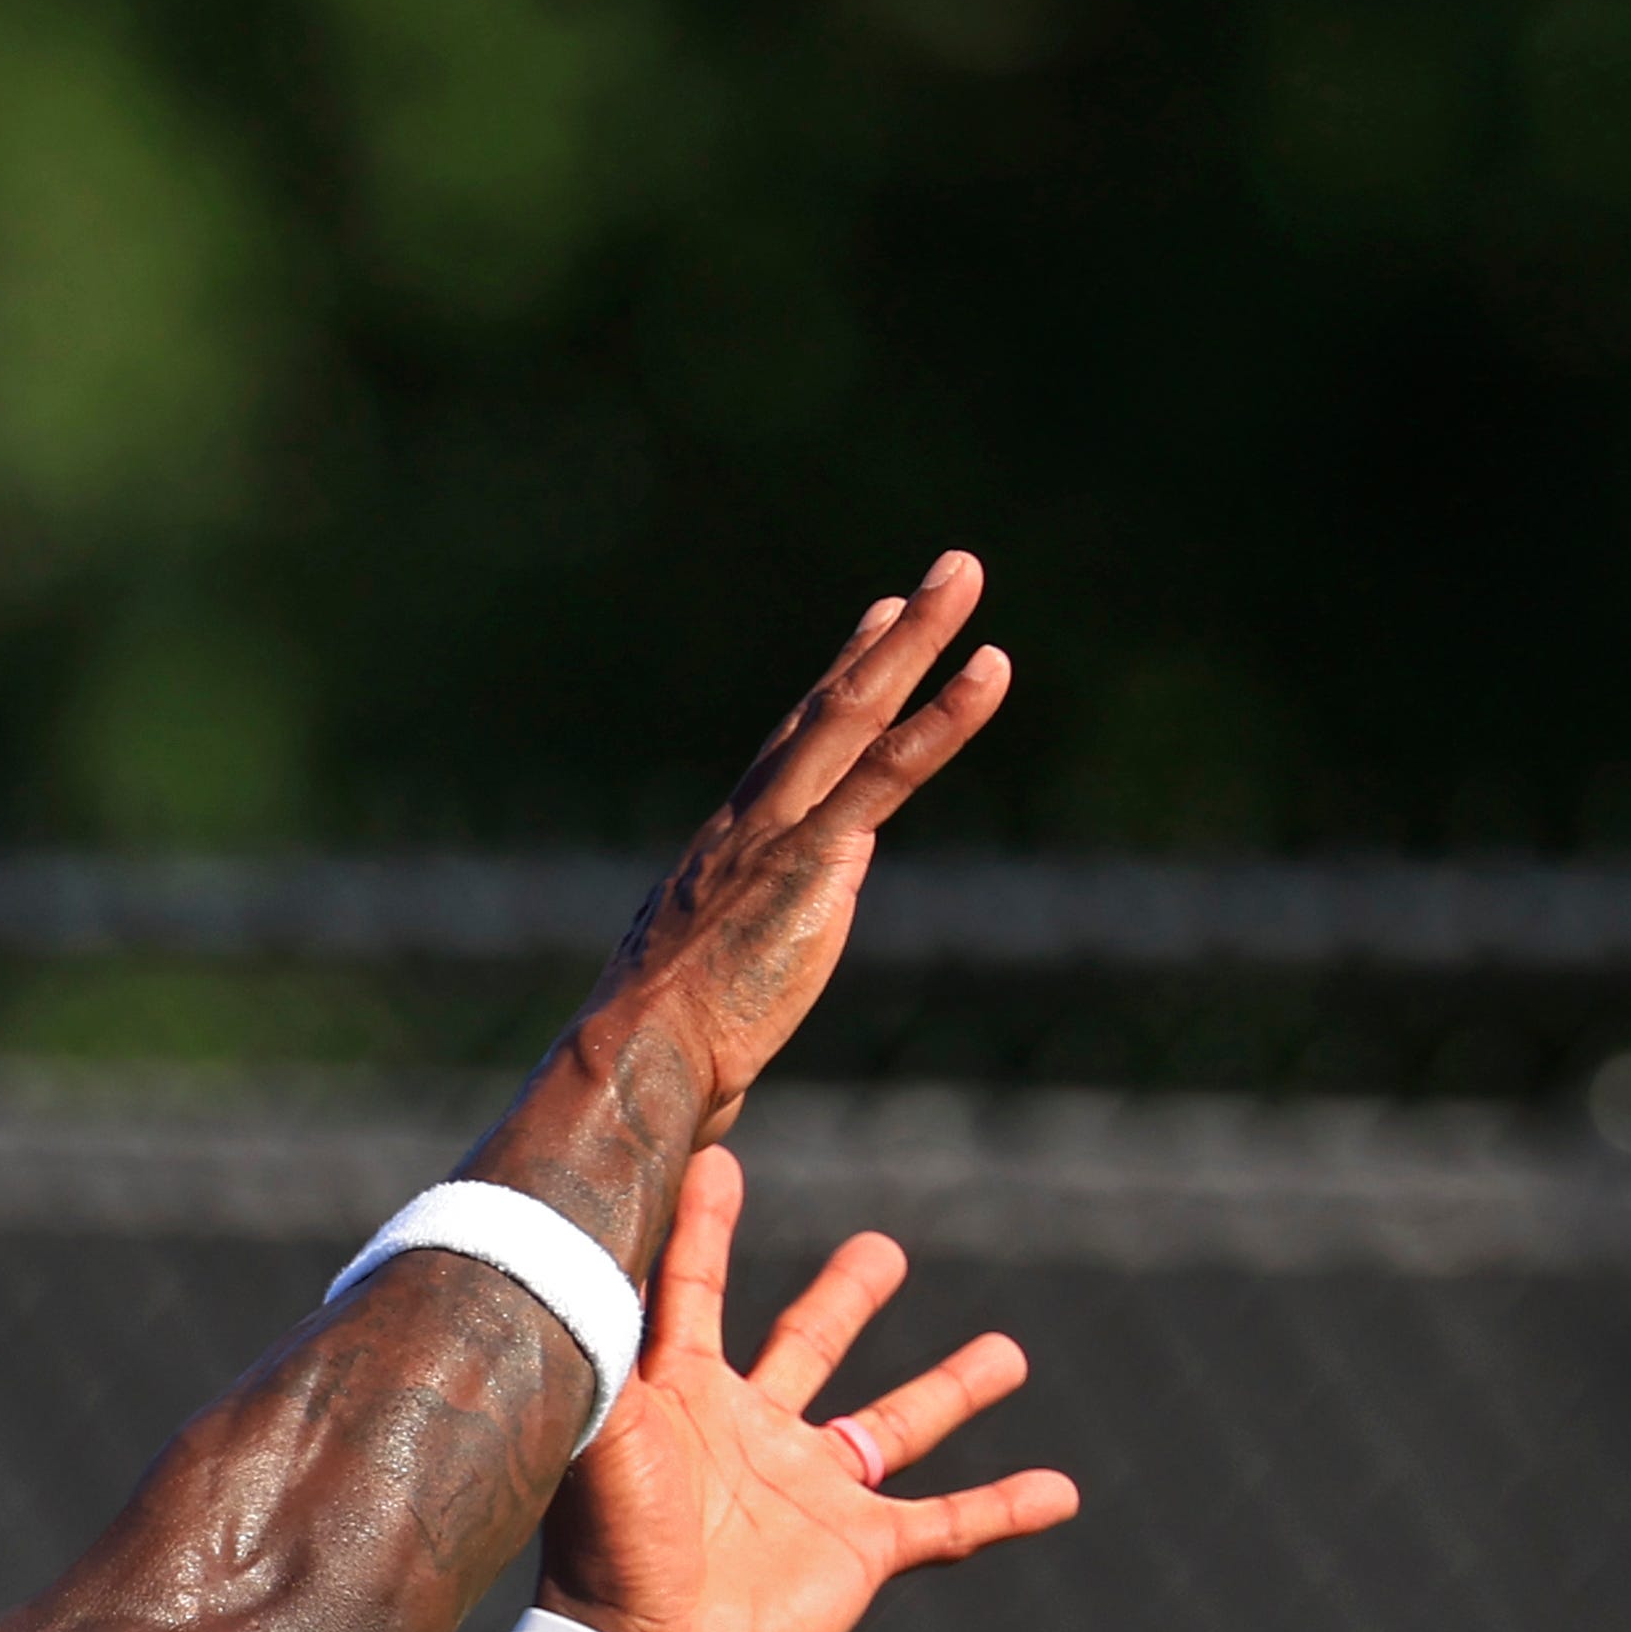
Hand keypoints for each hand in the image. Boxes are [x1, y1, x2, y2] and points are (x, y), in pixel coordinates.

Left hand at [536, 1144, 1077, 1631]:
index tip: (718, 1162)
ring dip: (954, 1389)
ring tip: (1009, 1354)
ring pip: (898, 1424)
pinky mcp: (860, 1550)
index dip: (705, 1229)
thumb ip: (604, 1340)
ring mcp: (814, 1492)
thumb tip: (583, 1249)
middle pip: (812, 1345)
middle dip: (849, 1297)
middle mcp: (756, 1433)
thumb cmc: (605, 1542)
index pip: (696, 1290)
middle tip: (884, 1250)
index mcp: (686, 1395)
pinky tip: (1061, 1492)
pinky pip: (949, 1523)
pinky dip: (1005, 1507)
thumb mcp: (604, 1425)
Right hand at [582, 556, 1015, 1144]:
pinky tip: (989, 668)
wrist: (641, 1057)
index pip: (795, 749)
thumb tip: (733, 1042)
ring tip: (964, 571)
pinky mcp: (814, 856)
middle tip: (948, 572)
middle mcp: (752, 819)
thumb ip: (735, 990)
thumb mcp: (707, 1003)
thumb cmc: (663, 1060)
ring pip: (856, 711)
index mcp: (729, 850)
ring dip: (917, 636)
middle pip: (829, 707)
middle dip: (891, 637)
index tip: (878, 627)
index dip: (841, 683)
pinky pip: (889, 770)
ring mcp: (782, 828)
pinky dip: (943, 717)